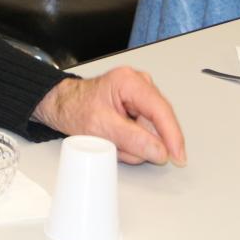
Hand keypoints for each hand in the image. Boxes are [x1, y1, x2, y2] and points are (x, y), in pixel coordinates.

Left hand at [31, 67, 186, 165]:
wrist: (62, 106)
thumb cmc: (75, 108)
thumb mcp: (100, 127)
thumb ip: (132, 140)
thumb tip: (161, 152)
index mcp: (130, 82)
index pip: (161, 111)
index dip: (172, 136)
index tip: (178, 157)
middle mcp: (139, 85)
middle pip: (158, 123)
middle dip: (142, 142)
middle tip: (119, 146)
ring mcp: (140, 98)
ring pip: (152, 131)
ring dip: (134, 144)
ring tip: (111, 140)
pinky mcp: (138, 110)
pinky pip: (145, 133)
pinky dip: (132, 142)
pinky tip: (116, 139)